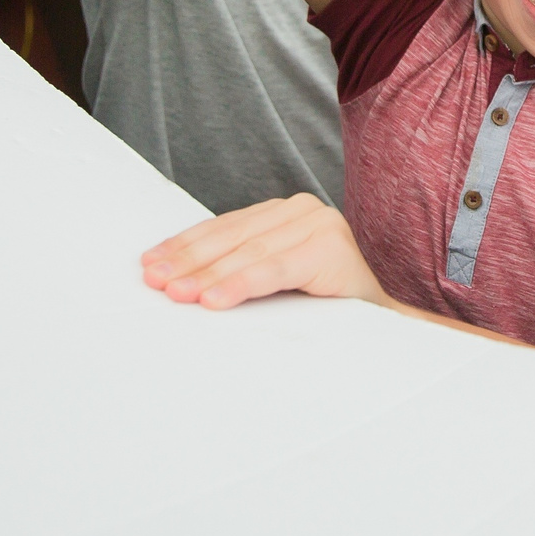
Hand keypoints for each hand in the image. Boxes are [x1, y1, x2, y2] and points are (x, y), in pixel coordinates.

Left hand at [141, 194, 388, 310]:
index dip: (184, 245)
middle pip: (232, 237)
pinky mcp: (329, 248)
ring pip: (249, 252)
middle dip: (189, 261)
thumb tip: (179, 279)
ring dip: (208, 276)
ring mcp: (319, 224)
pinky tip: (214, 300)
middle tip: (154, 280)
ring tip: (178, 294)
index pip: (225, 227)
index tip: (149, 263)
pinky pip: (274, 269)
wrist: (385, 325)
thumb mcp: (277, 277)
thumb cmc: (325, 305)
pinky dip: (240, 284)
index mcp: (286, 212)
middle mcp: (302, 209)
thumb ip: (243, 264)